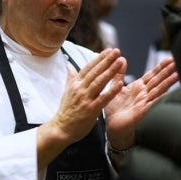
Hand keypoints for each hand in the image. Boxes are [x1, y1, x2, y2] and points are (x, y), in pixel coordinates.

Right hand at [37, 49, 125, 167]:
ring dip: (111, 71)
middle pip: (95, 72)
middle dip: (107, 60)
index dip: (99, 58)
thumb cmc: (66, 111)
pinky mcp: (90, 109)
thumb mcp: (67, 91)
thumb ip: (71, 78)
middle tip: (117, 51)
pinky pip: (103, 99)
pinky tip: (120, 84)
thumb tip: (69, 65)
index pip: (89, 68)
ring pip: (99, 82)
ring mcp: (85, 99)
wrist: (61, 129)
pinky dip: (111, 91)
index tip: (109, 50)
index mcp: (75, 84)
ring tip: (120, 62)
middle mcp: (80, 89)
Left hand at [104, 57, 178, 148]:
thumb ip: (118, 74)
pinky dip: (160, 99)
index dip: (161, 67)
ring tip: (178, 74)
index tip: (169, 59)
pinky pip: (153, 104)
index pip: (152, 75)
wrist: (113, 128)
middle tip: (177, 62)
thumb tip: (121, 59)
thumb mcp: (115, 88)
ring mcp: (145, 103)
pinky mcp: (143, 112)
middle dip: (168, 71)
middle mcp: (144, 94)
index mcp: (138, 88)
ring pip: (159, 90)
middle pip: (158, 80)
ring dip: (168, 83)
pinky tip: (168, 94)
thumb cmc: (115, 111)